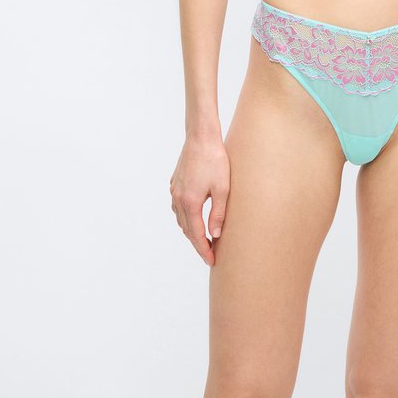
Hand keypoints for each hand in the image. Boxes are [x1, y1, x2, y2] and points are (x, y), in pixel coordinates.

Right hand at [169, 134, 229, 266]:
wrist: (201, 136)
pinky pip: (178, 207)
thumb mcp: (222, 188)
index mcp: (190, 202)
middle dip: (197, 243)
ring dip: (191, 231)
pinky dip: (186, 217)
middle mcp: (178, 199)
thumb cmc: (215, 160)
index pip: (196, 235)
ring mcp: (174, 191)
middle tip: (210, 253)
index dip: (204, 250)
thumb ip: (218, 213)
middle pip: (186, 229)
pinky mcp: (175, 184)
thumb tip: (215, 235)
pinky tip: (194, 217)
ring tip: (204, 238)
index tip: (211, 261)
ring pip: (181, 219)